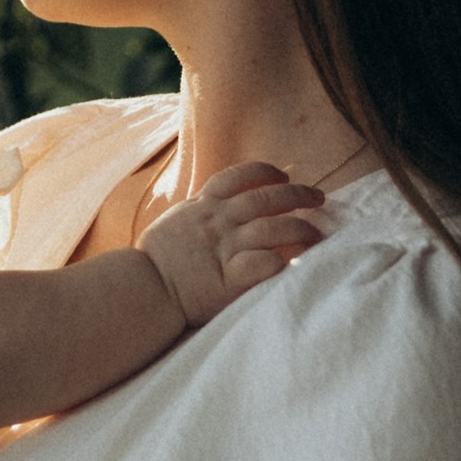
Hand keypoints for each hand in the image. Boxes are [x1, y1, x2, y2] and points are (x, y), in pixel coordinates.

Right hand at [140, 161, 325, 330]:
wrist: (141, 289)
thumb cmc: (157, 260)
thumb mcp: (175, 221)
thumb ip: (199, 210)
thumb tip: (218, 201)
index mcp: (204, 206)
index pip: (239, 176)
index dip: (265, 172)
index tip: (284, 174)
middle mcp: (218, 222)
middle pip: (266, 198)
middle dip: (298, 194)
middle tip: (319, 197)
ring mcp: (224, 249)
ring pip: (273, 228)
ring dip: (302, 228)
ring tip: (318, 234)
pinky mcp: (229, 280)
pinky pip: (263, 264)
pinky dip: (281, 261)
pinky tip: (294, 262)